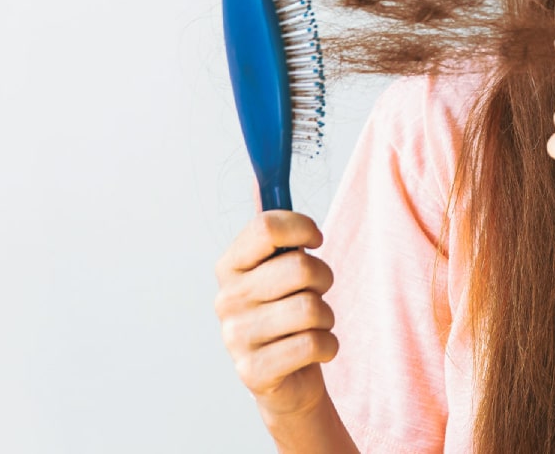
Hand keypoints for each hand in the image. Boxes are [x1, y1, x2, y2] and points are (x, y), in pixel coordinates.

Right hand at [213, 211, 338, 420]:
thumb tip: (260, 179)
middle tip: (317, 291)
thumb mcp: (278, 266)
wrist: (288, 376)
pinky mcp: (253, 371)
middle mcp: (226, 299)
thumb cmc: (287, 311)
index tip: (316, 240)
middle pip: (299, 267)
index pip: (266, 227)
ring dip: (327, 316)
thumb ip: (271, 229)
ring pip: (311, 308)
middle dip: (324, 278)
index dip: (302, 228)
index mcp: (230, 265)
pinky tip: (315, 350)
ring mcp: (235, 337)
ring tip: (315, 324)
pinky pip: (313, 344)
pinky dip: (328, 346)